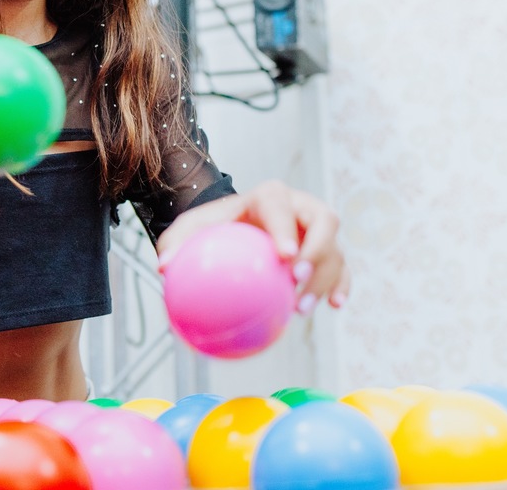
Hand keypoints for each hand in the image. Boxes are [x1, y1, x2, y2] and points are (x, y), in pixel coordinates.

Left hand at [156, 180, 350, 314]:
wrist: (237, 228)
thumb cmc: (212, 228)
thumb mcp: (188, 229)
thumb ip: (176, 244)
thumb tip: (165, 269)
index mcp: (270, 196)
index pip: (282, 206)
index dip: (286, 227)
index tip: (283, 256)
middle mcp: (302, 207)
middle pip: (324, 221)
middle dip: (317, 249)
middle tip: (297, 278)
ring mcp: (319, 229)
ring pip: (335, 249)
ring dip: (325, 278)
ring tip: (302, 309)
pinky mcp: (328, 251)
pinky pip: (341, 268)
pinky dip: (341, 284)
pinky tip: (334, 307)